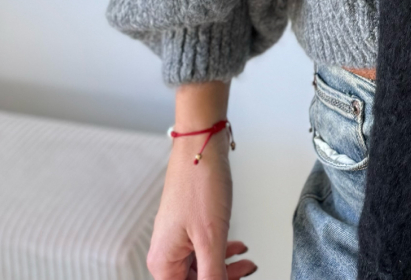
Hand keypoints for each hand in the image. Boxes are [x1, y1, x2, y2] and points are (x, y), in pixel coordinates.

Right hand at [147, 133, 255, 279]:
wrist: (202, 143)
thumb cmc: (200, 183)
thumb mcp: (210, 238)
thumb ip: (212, 275)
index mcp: (163, 262)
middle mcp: (165, 253)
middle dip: (222, 279)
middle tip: (247, 272)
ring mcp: (176, 237)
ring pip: (200, 266)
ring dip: (224, 268)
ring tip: (248, 263)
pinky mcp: (188, 224)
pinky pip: (203, 248)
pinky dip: (221, 251)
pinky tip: (238, 249)